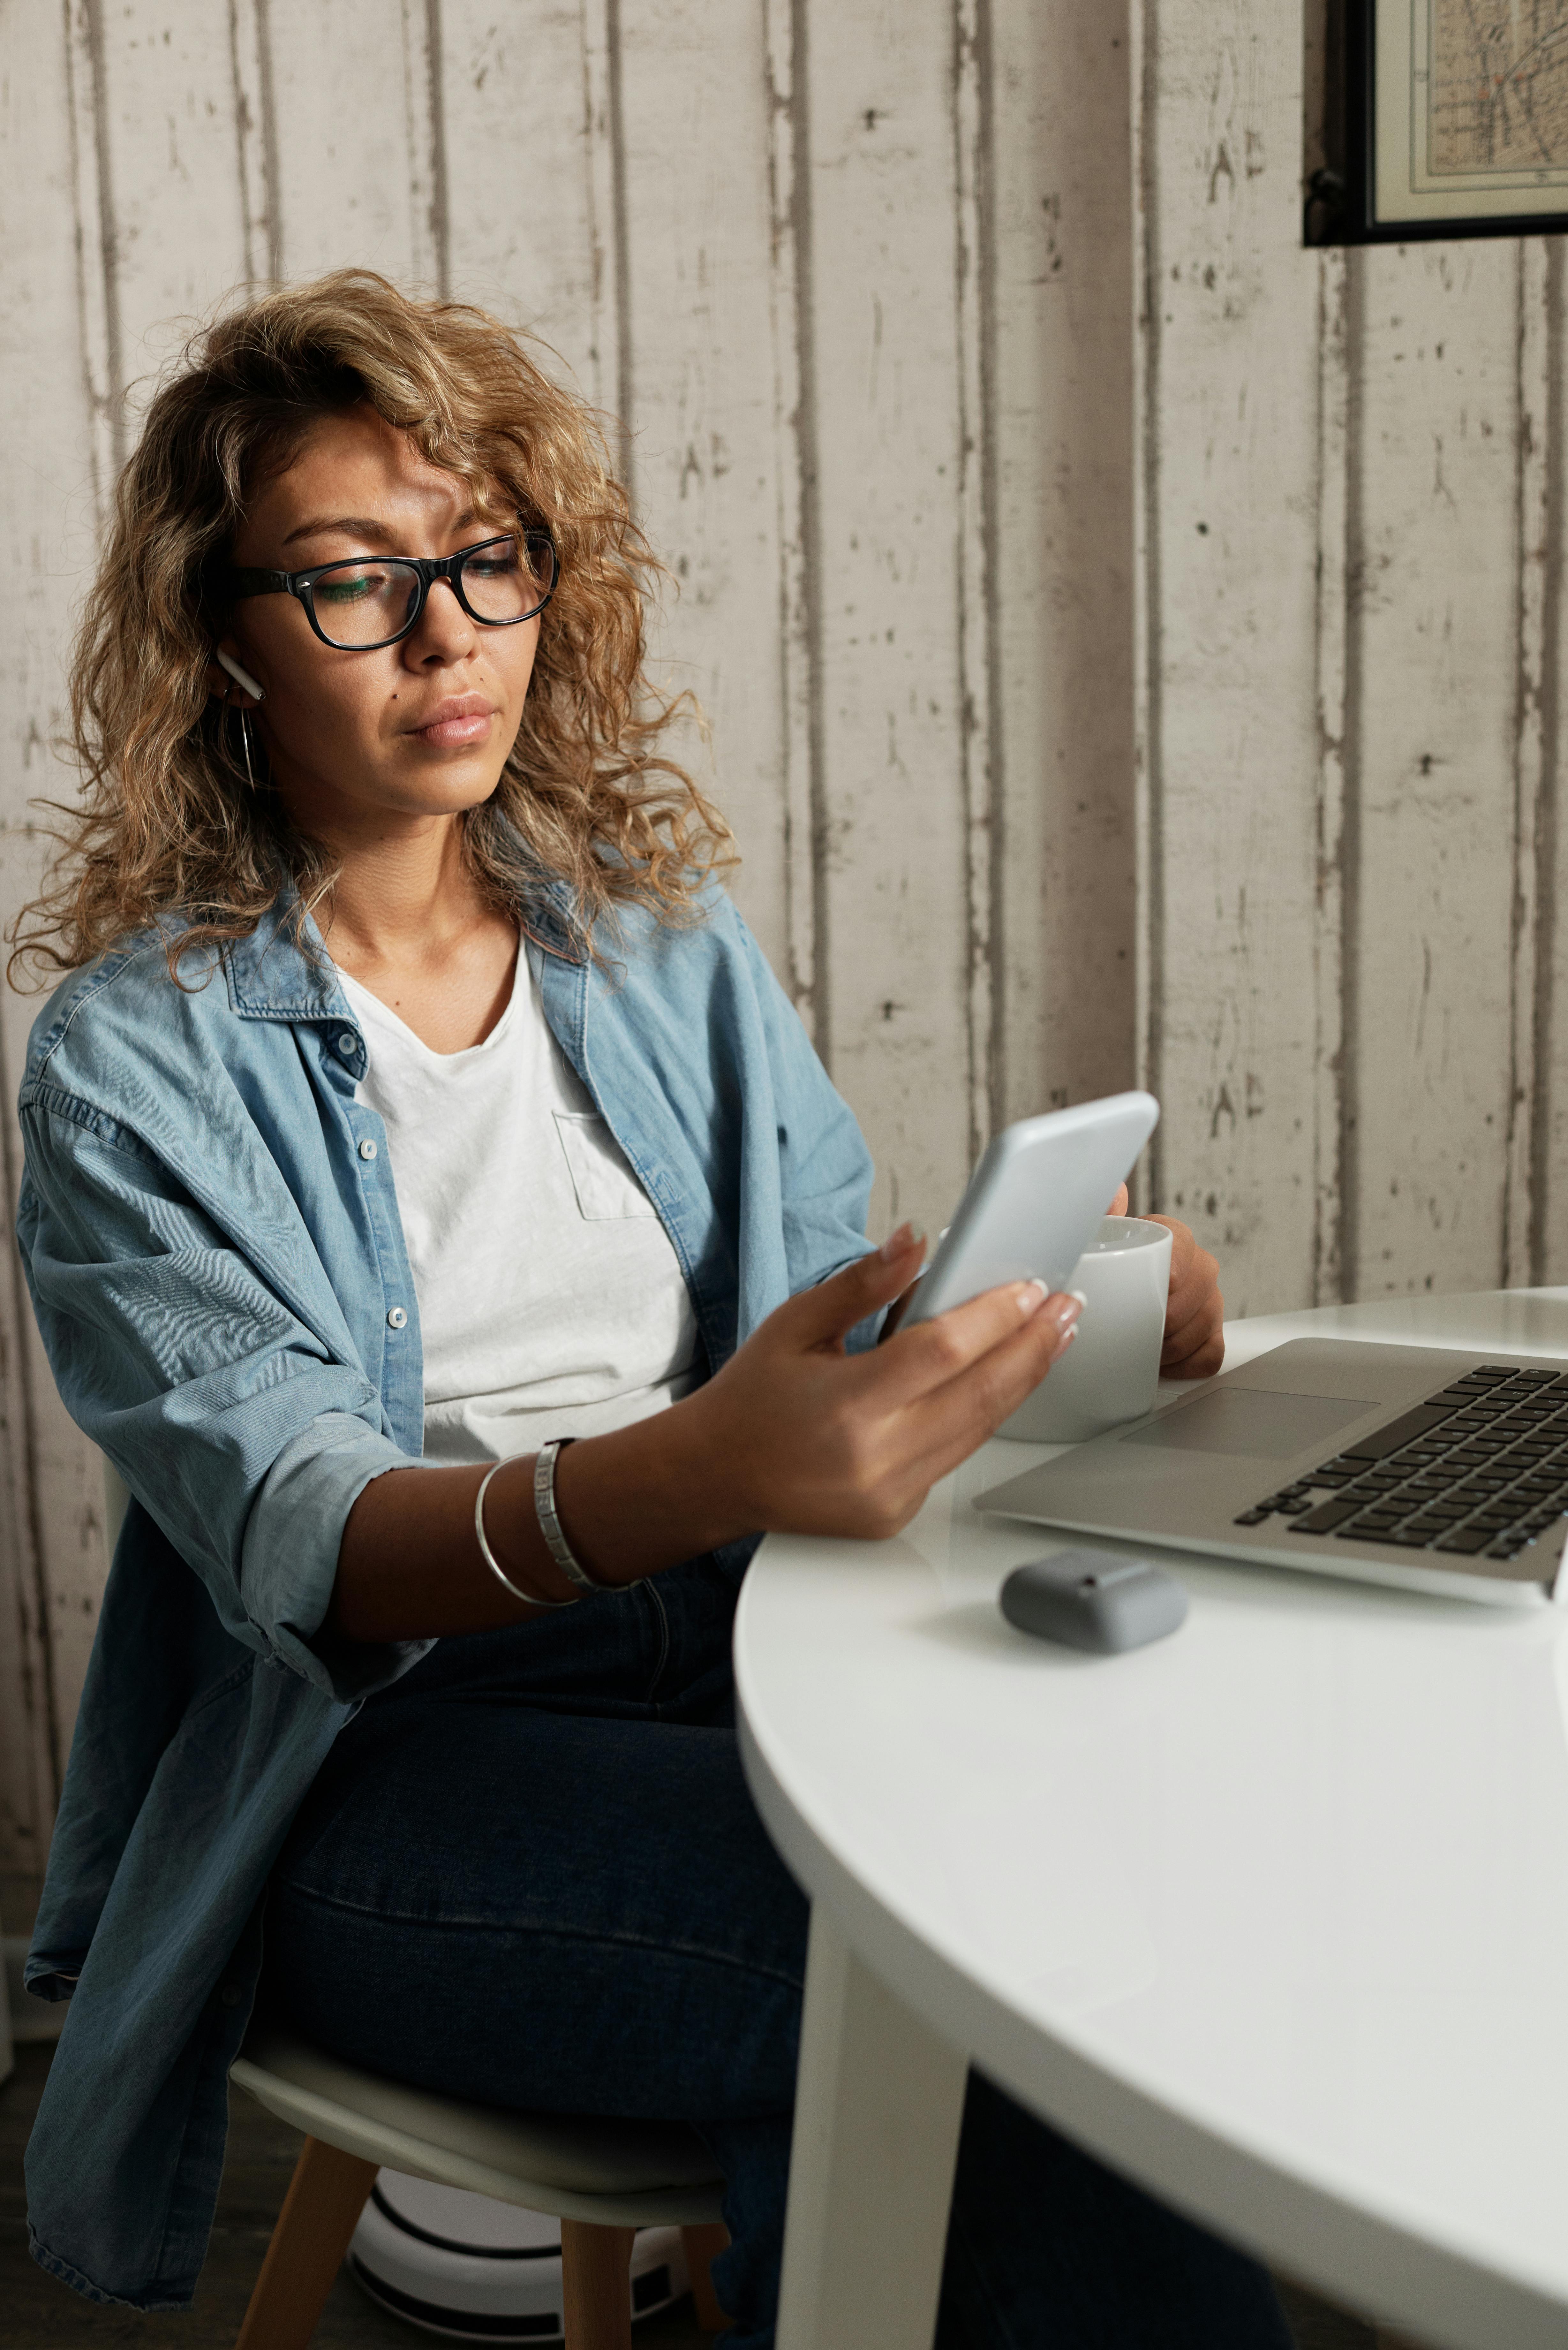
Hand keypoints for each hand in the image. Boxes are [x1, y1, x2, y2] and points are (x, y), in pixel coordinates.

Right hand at [686, 1226, 1081, 1542]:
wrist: (715, 1476)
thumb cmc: (752, 1398)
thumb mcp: (794, 1324)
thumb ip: (862, 1284)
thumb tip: (915, 1241)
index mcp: (845, 1404)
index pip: (943, 1351)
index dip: (996, 1316)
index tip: (1030, 1288)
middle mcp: (873, 1457)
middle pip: (980, 1394)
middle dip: (1034, 1346)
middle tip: (1067, 1308)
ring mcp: (889, 1493)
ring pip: (980, 1428)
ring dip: (1022, 1379)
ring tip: (1051, 1337)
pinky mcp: (897, 1514)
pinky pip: (956, 1457)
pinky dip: (983, 1415)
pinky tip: (1002, 1381)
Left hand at [1109, 1183, 1221, 1374]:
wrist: (1123, 1282)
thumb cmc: (1111, 1260)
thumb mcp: (1101, 1234)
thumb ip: (1103, 1210)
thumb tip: (1115, 1194)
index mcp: (1176, 1237)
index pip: (1180, 1259)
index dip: (1164, 1283)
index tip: (1145, 1298)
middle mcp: (1200, 1267)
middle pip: (1189, 1302)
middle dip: (1157, 1325)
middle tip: (1127, 1331)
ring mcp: (1211, 1301)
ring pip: (1201, 1330)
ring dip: (1167, 1347)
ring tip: (1138, 1347)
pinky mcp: (1214, 1332)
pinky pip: (1211, 1355)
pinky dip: (1184, 1365)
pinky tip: (1161, 1363)